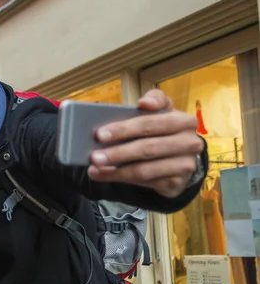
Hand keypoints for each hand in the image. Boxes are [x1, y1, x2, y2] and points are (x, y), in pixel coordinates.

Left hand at [88, 89, 204, 197]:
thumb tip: (145, 102)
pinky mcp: (176, 182)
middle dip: (117, 152)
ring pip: (144, 169)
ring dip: (116, 170)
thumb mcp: (162, 113)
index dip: (124, 128)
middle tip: (93, 156)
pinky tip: (104, 175)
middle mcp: (189, 143)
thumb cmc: (164, 131)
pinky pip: (144, 182)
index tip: (100, 134)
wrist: (181, 159)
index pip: (150, 123)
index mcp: (183, 121)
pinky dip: (120, 179)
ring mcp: (185, 165)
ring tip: (95, 168)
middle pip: (146, 148)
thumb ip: (154, 101)